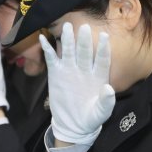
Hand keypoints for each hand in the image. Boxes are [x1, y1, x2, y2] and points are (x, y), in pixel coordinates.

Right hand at [39, 23, 115, 144]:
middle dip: (84, 40)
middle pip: (85, 52)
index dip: (103, 48)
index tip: (106, 36)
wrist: (73, 125)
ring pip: (69, 51)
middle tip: (84, 27)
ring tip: (66, 26)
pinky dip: (48, 49)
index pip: (102, 60)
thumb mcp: (101, 113)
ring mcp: (69, 70)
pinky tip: (43, 38)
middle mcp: (84, 69)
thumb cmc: (91, 118)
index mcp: (98, 76)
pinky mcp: (56, 74)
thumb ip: (106, 102)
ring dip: (68, 39)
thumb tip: (108, 89)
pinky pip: (51, 59)